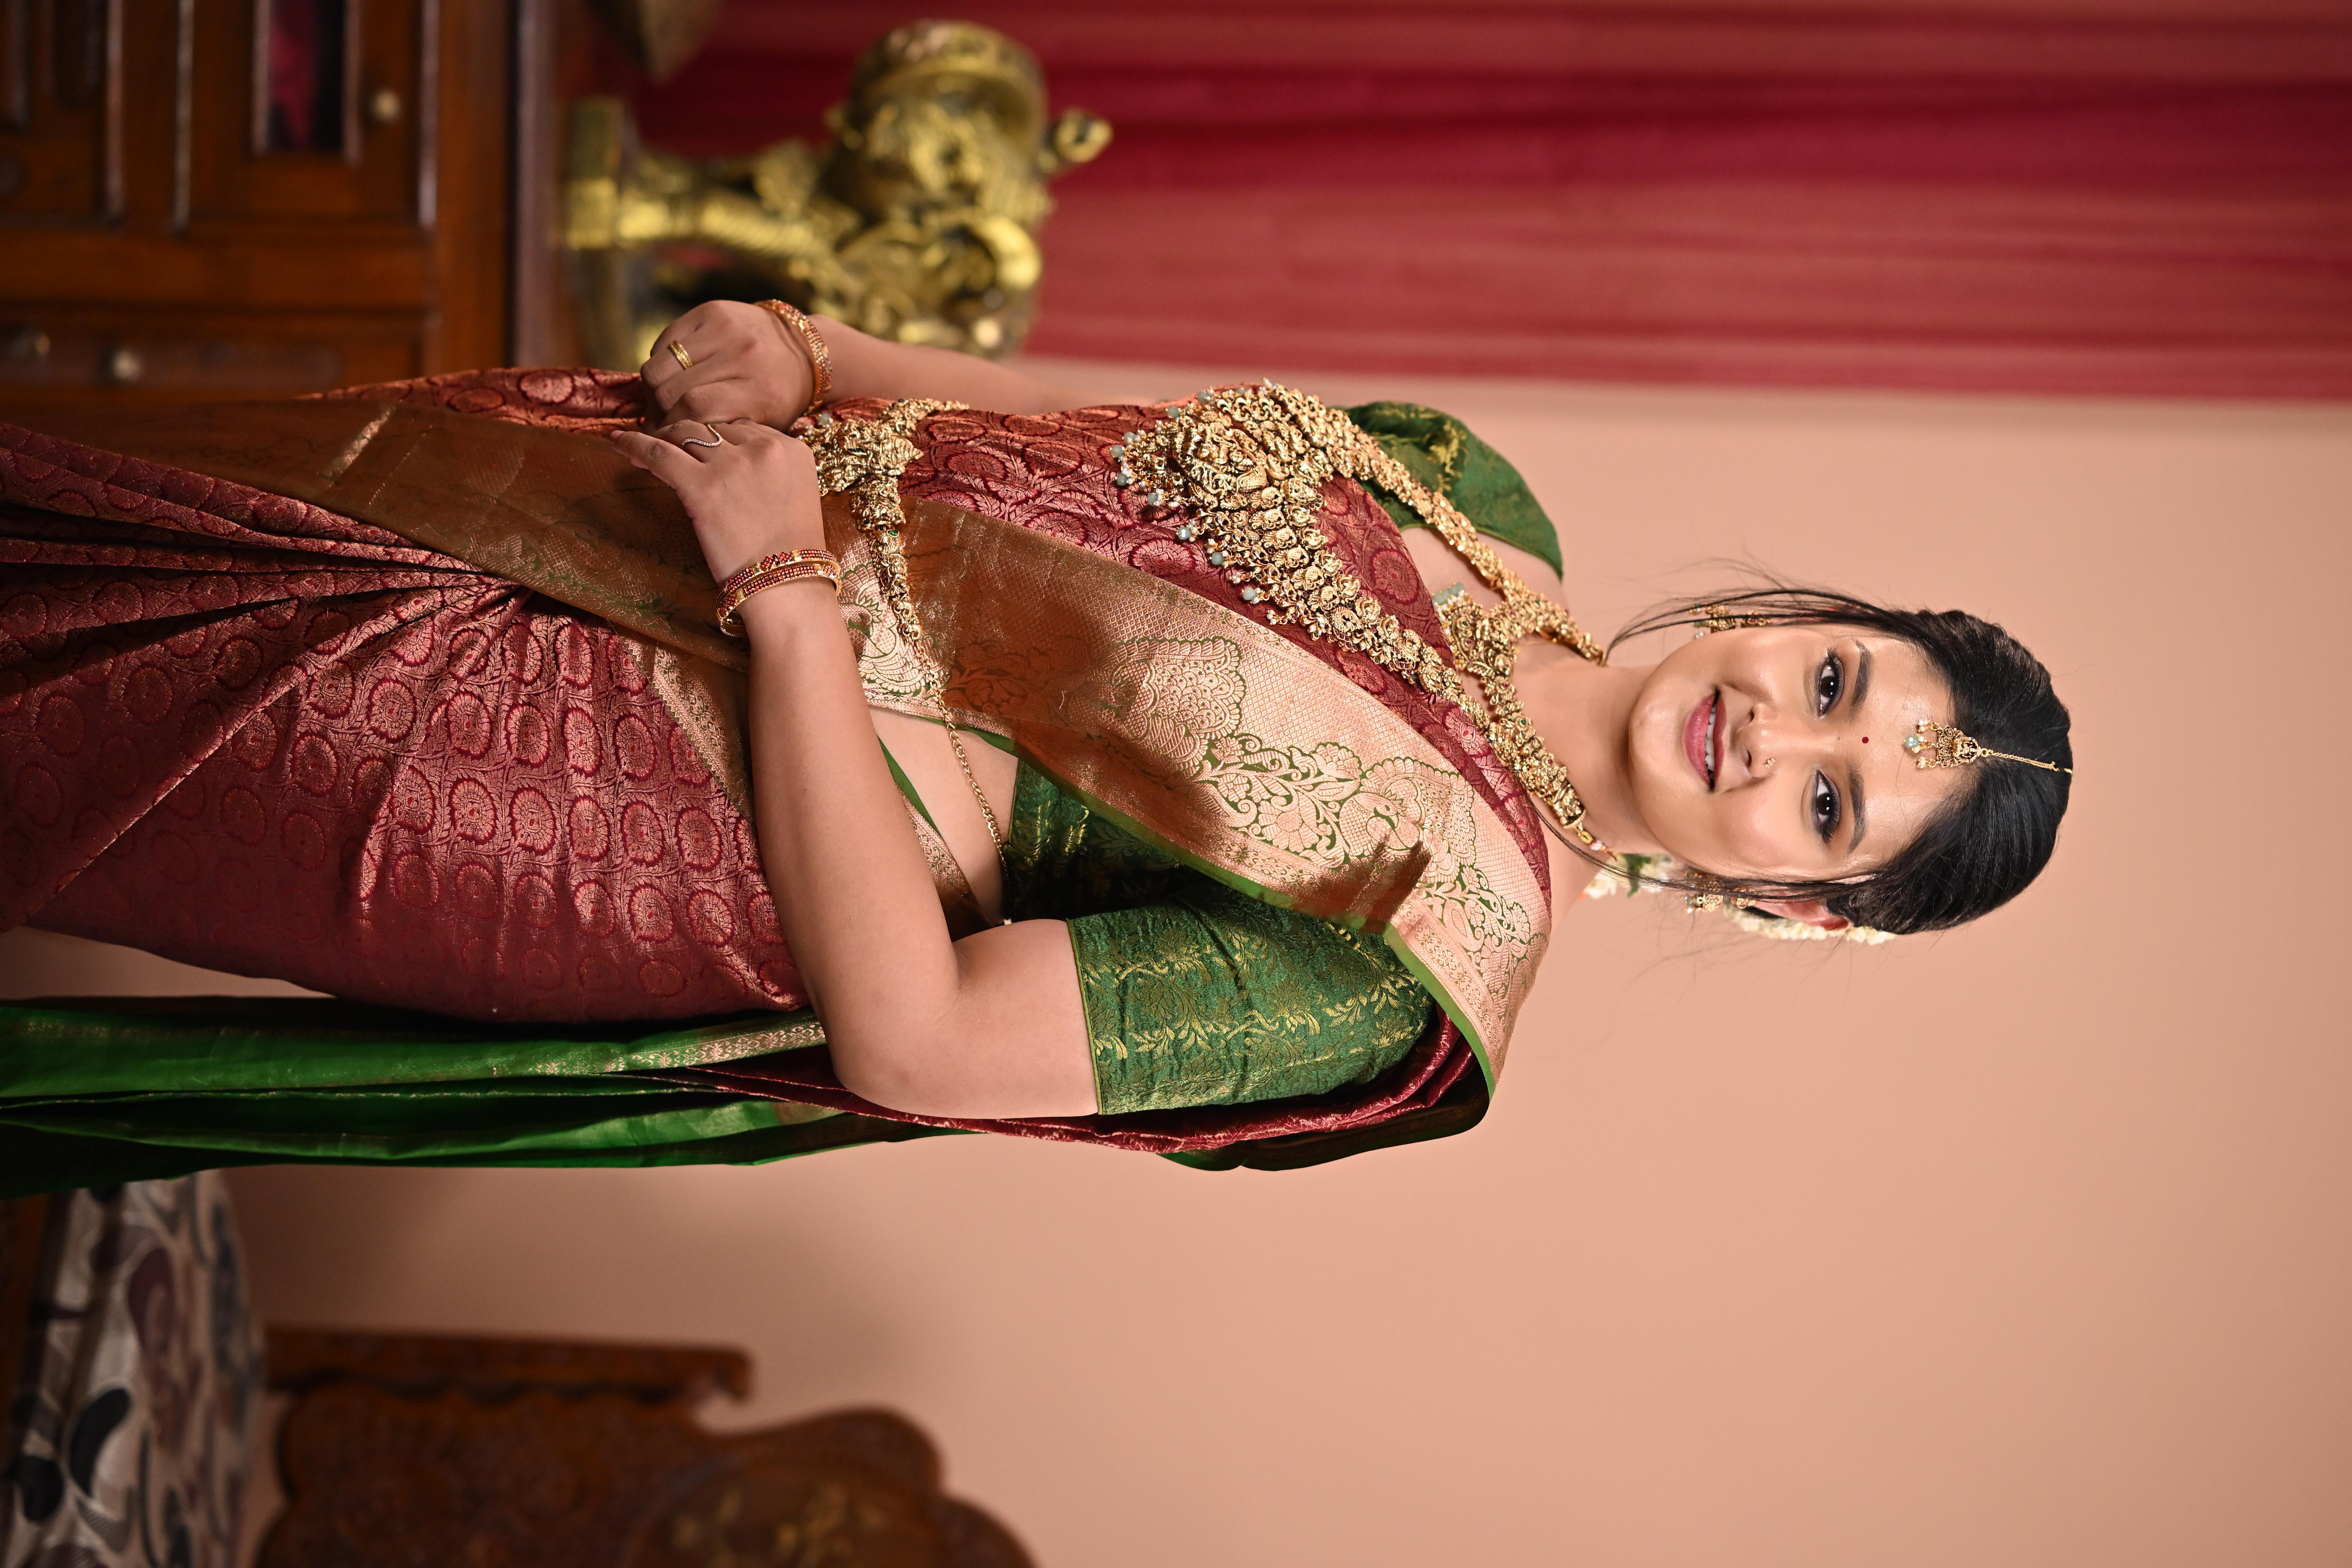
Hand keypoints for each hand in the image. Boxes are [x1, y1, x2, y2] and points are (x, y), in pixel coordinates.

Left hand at [609, 419, 821, 583]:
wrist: (788, 586)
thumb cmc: (790, 553)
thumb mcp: (795, 496)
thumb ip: (771, 471)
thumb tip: (735, 464)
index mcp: (791, 449)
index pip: (743, 428)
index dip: (718, 437)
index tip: (701, 447)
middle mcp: (765, 447)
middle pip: (714, 427)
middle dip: (688, 434)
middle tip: (667, 444)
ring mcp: (733, 464)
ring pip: (685, 433)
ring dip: (662, 437)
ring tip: (644, 447)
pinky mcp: (703, 485)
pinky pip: (658, 453)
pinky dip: (634, 444)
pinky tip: (618, 442)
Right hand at [640, 301, 816, 428]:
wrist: (803, 348)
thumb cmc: (782, 397)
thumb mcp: (765, 424)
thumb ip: (725, 434)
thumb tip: (670, 443)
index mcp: (760, 389)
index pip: (695, 408)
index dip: (672, 429)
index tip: (666, 441)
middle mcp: (742, 354)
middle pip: (671, 389)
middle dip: (657, 413)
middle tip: (658, 425)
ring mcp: (725, 328)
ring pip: (659, 365)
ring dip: (653, 389)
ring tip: (661, 402)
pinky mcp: (710, 310)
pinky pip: (664, 342)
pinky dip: (661, 363)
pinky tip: (672, 375)